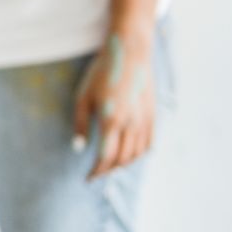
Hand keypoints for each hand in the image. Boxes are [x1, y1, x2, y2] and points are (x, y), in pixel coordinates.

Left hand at [73, 26, 156, 180]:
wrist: (129, 53)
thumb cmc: (101, 73)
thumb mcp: (83, 97)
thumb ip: (81, 124)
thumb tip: (79, 149)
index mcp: (111, 119)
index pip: (105, 157)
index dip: (96, 171)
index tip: (88, 178)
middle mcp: (131, 123)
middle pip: (122, 159)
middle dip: (108, 171)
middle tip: (96, 174)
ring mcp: (144, 120)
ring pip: (137, 154)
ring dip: (123, 164)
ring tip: (110, 166)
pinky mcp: (152, 115)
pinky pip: (149, 143)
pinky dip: (139, 154)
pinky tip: (129, 155)